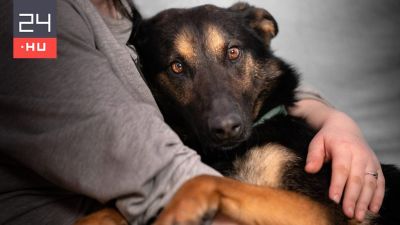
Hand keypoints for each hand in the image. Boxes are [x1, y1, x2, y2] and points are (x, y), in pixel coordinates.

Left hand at [289, 99, 384, 220]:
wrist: (345, 127)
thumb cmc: (328, 138)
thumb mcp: (316, 142)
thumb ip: (313, 156)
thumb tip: (310, 170)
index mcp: (343, 148)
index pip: (341, 169)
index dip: (338, 185)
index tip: (334, 199)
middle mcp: (360, 154)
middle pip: (357, 179)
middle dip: (352, 197)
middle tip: (347, 213)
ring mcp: (370, 160)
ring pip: (370, 183)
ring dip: (365, 201)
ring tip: (359, 215)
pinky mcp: (376, 166)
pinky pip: (380, 182)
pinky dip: (378, 196)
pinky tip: (372, 208)